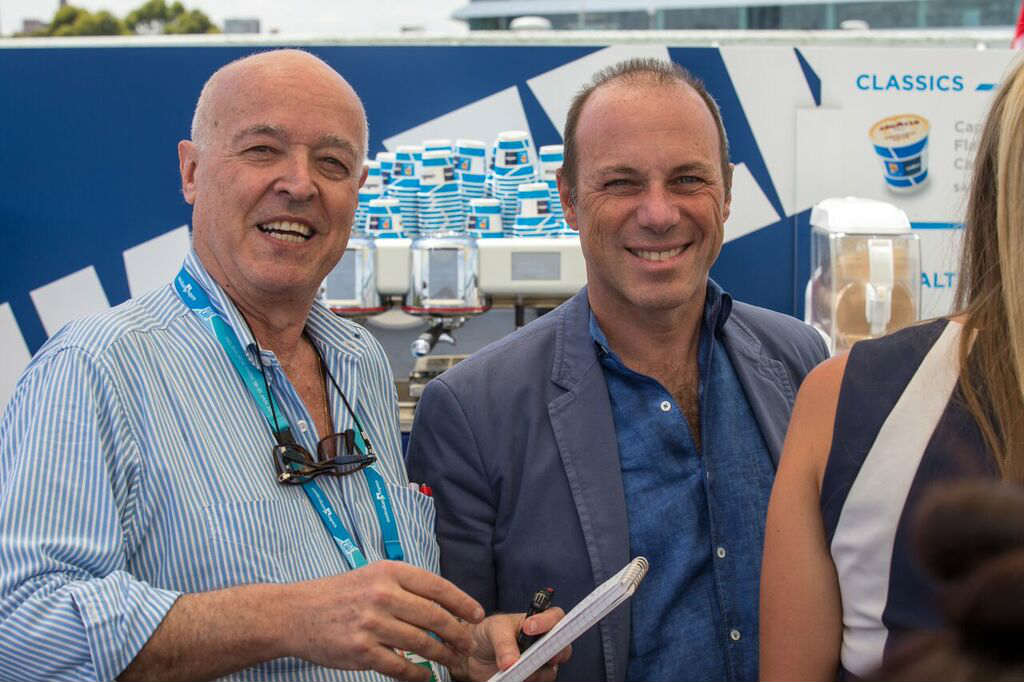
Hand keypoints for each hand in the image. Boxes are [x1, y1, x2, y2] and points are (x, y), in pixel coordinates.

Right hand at [283, 561, 484, 680]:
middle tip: (466, 642)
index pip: (437, 586)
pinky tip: (426, 676)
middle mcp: (382, 594)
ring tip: (451, 660)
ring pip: (421, 643)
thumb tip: (443, 602)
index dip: (462, 601)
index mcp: (389, 572)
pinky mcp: (362, 651)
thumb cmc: (339, 595)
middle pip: (434, 616)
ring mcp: (372, 624)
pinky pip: (400, 666)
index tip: (476, 614)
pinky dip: (418, 674)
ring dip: (441, 654)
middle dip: (457, 632)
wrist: (296, 613)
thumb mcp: (372, 576)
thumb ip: (404, 586)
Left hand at [454, 608, 571, 681]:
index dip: (548, 622)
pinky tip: (511, 679)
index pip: (555, 617)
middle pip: (563, 648)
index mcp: (538, 622)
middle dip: (554, 653)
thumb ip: (503, 644)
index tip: (529, 628)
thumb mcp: (494, 629)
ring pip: (550, 672)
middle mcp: (544, 643)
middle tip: (535, 656)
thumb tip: (511, 664)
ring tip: (513, 671)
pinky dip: (525, 681)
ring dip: (533, 672)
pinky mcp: (531, 679)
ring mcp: (539, 663)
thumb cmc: (488, 633)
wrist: (474, 654)